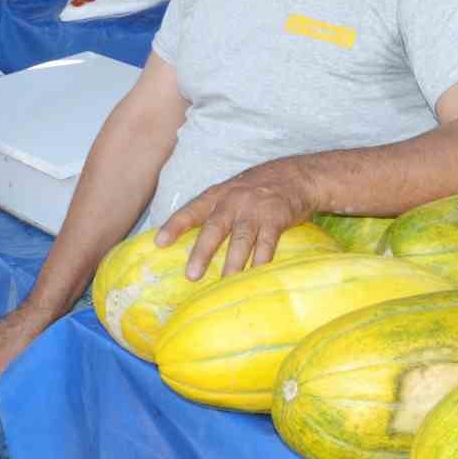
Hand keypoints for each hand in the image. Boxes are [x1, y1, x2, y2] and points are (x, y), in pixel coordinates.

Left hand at [155, 160, 315, 281]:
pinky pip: (267, 243)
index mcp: (218, 195)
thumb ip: (214, 210)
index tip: (159, 243)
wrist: (298, 175)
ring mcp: (256, 210)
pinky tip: (256, 274)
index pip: (192, 210)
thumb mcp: (232, 191)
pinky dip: (262, 260)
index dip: (175, 226)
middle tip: (192, 275)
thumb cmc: (259, 188)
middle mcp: (234, 201)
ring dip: (234, 262)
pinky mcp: (276, 218)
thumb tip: (191, 241)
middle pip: (215, 228)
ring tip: (225, 283)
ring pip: (241, 239)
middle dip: (203, 252)